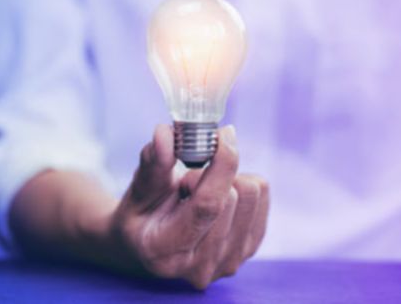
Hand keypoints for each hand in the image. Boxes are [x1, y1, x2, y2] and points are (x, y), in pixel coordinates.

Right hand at [111, 124, 268, 288]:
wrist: (150, 244)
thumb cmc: (142, 214)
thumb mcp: (138, 188)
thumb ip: (153, 162)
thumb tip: (165, 134)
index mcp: (165, 251)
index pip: (207, 205)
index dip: (221, 164)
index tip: (222, 134)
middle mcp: (199, 266)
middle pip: (233, 196)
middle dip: (212, 172)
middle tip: (189, 178)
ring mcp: (227, 263)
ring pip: (252, 194)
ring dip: (228, 179)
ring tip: (201, 191)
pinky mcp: (248, 250)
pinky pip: (263, 197)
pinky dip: (242, 185)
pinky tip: (219, 197)